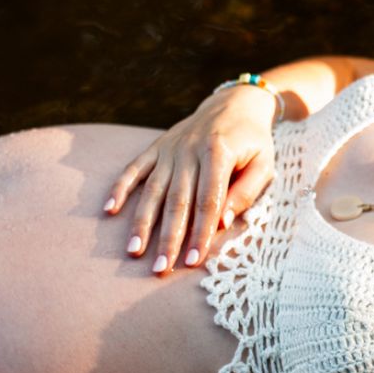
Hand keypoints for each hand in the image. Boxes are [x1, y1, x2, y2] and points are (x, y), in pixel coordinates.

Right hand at [103, 84, 278, 273]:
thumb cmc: (253, 142)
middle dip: (168, 237)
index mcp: (219, 153)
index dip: (200, 233)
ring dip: (142, 222)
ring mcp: (170, 148)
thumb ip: (246, 192)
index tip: (192, 261)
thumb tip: (222, 223)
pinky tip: (109, 210)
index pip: (208, 201)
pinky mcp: (156, 147)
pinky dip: (120, 187)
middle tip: (160, 269)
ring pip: (152, 189)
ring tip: (133, 251)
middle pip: (177, 201)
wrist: (234, 103)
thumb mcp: (264, 164)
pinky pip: (134, 168)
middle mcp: (190, 150)